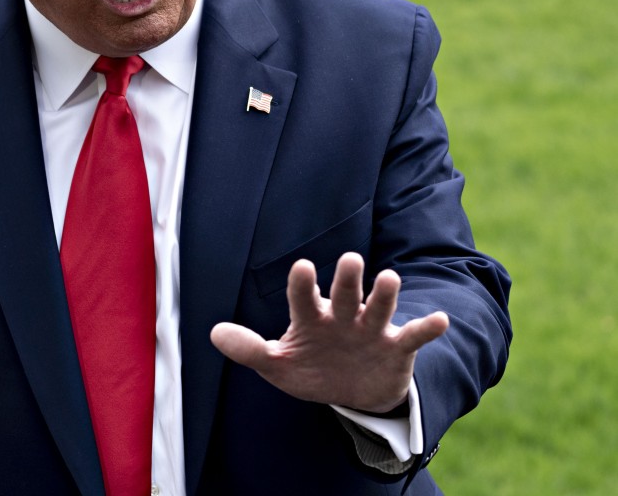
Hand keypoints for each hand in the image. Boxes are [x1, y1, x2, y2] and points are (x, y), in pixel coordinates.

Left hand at [211, 252, 448, 412]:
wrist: (354, 393)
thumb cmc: (313, 369)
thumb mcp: (279, 366)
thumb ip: (249, 350)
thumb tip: (213, 334)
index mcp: (312, 318)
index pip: (304, 297)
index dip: (303, 284)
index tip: (303, 266)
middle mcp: (343, 316)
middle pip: (344, 293)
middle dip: (347, 279)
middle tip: (350, 260)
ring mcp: (372, 330)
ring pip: (379, 307)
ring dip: (384, 294)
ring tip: (389, 279)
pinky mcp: (398, 348)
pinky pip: (415, 336)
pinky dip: (427, 328)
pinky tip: (439, 320)